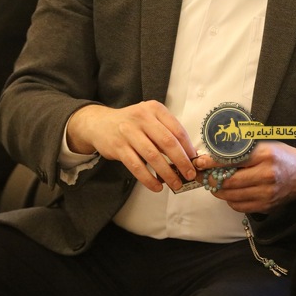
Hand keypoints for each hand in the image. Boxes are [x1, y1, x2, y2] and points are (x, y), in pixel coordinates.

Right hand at [66, 102, 196, 192]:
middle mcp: (142, 118)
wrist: (100, 123)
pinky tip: (156, 186)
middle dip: (181, 161)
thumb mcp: (150, 118)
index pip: (177, 129)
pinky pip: (136, 166)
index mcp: (155, 109)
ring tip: (175, 184)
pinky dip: (148, 179)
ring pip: (152, 156)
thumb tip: (188, 154)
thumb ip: (166, 131)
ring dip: (167, 173)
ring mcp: (129, 132)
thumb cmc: (132, 123)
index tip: (195, 161)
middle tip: (189, 175)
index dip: (188, 147)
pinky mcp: (118, 147)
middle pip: (167, 142)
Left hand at [193, 143, 295, 213]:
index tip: (200, 162)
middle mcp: (266, 175)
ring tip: (213, 184)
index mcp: (265, 155)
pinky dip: (230, 200)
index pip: (232, 159)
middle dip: (210, 179)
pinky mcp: (266, 206)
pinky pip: (239, 206)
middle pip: (228, 181)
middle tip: (202, 175)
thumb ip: (242, 148)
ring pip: (231, 196)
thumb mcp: (265, 144)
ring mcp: (266, 193)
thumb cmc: (282, 156)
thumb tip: (215, 152)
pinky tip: (230, 192)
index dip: (212, 162)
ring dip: (218, 190)